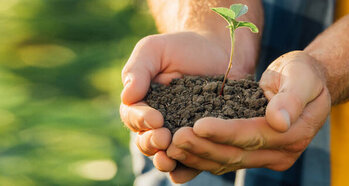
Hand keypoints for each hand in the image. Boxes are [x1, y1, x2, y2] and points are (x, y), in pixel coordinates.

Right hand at [119, 31, 255, 182]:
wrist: (221, 52)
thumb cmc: (183, 47)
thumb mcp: (155, 50)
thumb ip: (138, 70)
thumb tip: (127, 96)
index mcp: (142, 104)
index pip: (133, 117)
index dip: (141, 121)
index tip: (155, 118)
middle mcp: (158, 125)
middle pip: (146, 142)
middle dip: (152, 142)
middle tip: (164, 137)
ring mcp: (180, 135)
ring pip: (166, 155)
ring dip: (165, 159)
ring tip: (171, 156)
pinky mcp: (202, 142)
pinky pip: (192, 162)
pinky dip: (187, 169)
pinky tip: (190, 166)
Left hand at [166, 51, 330, 174]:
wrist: (306, 82)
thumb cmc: (303, 73)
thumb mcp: (303, 77)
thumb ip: (292, 98)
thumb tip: (279, 121)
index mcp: (294, 134)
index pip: (254, 136)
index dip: (226, 132)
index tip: (198, 124)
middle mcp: (281, 153)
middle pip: (237, 154)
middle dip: (204, 147)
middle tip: (174, 138)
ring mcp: (267, 158)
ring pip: (227, 162)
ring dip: (197, 156)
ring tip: (170, 146)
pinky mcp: (253, 156)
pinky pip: (224, 161)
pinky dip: (201, 157)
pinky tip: (179, 151)